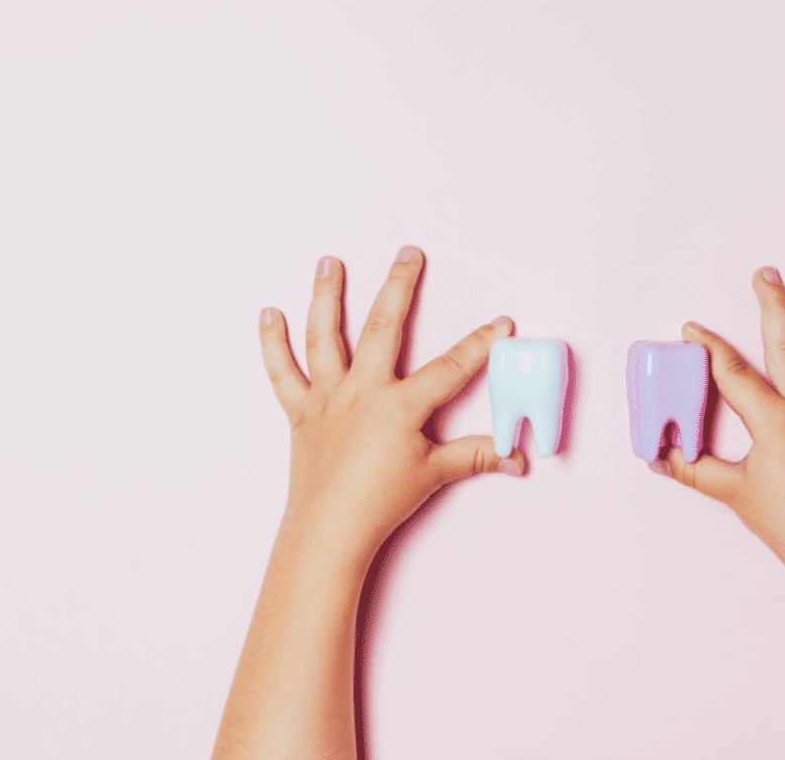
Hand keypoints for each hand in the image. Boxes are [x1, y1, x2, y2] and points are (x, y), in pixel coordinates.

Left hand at [257, 246, 524, 565]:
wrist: (328, 530)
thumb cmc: (379, 503)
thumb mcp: (435, 474)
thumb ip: (476, 456)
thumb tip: (516, 457)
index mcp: (399, 406)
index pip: (450, 367)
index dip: (480, 343)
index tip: (500, 321)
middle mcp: (362, 392)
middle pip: (384, 328)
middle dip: (400, 286)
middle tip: (408, 254)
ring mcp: (328, 398)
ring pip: (325, 336)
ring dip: (327, 295)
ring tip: (329, 262)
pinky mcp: (301, 412)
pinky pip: (283, 372)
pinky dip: (272, 342)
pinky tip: (268, 314)